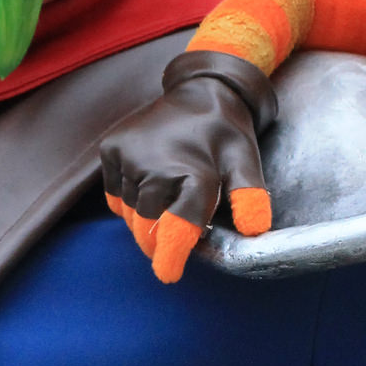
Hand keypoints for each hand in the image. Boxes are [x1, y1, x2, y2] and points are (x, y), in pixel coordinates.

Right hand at [102, 53, 277, 282]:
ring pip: (129, 213)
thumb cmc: (224, 135)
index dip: (170, 257)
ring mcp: (129, 156)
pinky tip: (147, 184)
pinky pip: (114, 195)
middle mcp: (156, 166)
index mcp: (194, 173)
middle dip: (157, 240)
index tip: (168, 274)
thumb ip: (250, 199)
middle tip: (172, 236)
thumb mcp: (246, 163)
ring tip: (164, 199)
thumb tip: (254, 232)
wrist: (199, 90)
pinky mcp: (111, 149)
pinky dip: (127, 200)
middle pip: (148, 227)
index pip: (178, 228)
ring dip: (144, 219)